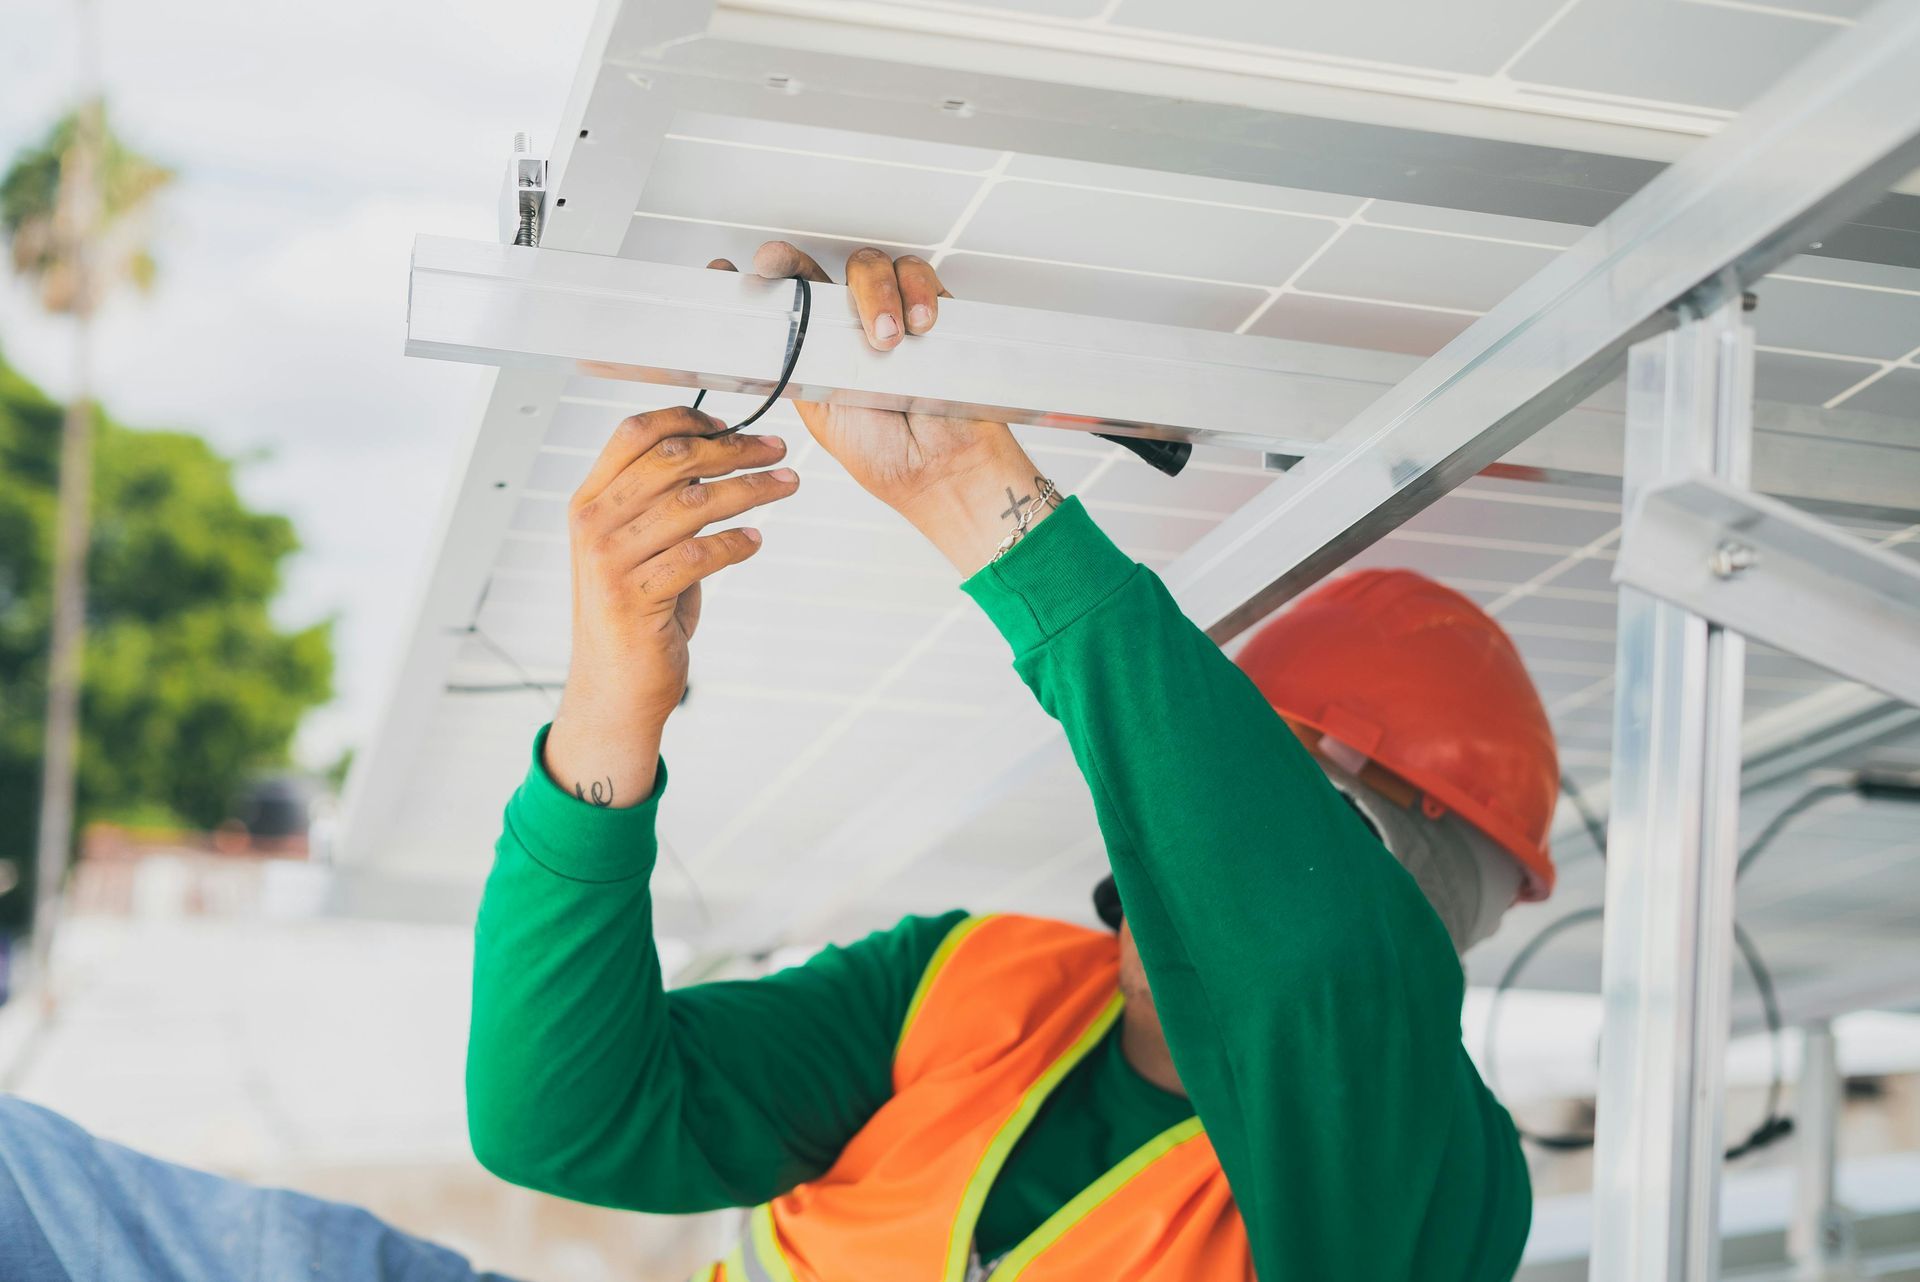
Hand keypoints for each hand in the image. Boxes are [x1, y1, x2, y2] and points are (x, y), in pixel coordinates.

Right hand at [543, 406, 797, 805]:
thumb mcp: (639, 547)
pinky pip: (699, 556)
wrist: (614, 688)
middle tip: (777, 449)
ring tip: (787, 485)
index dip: (685, 418)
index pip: (633, 433)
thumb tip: (721, 453)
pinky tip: (757, 542)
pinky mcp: (635, 599)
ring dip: (751, 489)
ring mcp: (609, 562)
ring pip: (693, 504)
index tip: (731, 423)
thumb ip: (662, 503)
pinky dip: (736, 544)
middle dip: (733, 449)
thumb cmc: (637, 613)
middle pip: (671, 460)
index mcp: (589, 501)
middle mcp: (593, 524)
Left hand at [712, 242, 1055, 573]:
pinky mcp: (934, 314)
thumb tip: (764, 332)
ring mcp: (894, 316)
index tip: (747, 266)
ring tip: (886, 339)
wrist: (939, 469)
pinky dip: (919, 292)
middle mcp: (853, 326)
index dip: (770, 272)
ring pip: (873, 267)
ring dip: (875, 293)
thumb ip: (795, 365)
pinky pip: (922, 278)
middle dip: (798, 264)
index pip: (790, 295)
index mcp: (820, 347)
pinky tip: (919, 325)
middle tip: (779, 268)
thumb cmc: (883, 454)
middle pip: (825, 271)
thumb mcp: (818, 410)